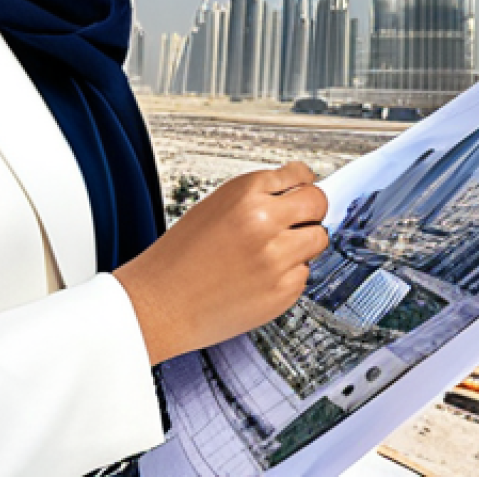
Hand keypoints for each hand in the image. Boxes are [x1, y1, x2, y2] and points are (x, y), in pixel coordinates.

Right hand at [114, 161, 327, 363]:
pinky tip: (262, 274)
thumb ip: (255, 196)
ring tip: (276, 249)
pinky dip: (290, 272)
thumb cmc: (179, 256)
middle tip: (301, 217)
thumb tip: (293, 190)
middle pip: (318, 202)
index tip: (303, 186)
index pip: (298, 174)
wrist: (159, 303)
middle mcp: (264, 222)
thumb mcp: (214, 207)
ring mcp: (276, 259)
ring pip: (318, 238)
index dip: (301, 181)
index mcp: (245, 194)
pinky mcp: (282, 292)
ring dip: (304, 241)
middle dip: (312, 208)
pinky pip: (304, 273)